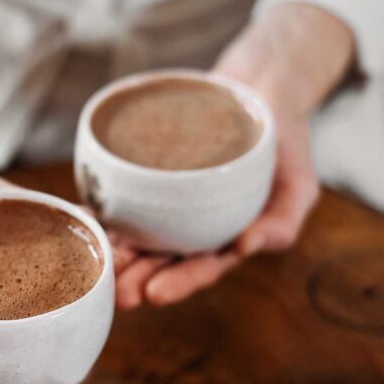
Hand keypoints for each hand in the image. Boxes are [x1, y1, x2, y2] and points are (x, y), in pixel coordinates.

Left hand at [115, 2, 354, 308]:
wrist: (261, 89)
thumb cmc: (285, 144)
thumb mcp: (299, 185)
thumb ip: (282, 222)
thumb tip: (246, 247)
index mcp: (226, 239)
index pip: (201, 268)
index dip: (179, 283)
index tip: (154, 294)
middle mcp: (191, 227)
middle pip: (160, 259)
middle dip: (136, 277)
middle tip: (116, 293)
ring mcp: (167, 201)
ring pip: (135, 232)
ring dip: (114, 250)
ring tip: (94, 263)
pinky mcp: (147, 173)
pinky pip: (122, 194)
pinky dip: (102, 207)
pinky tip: (84, 214)